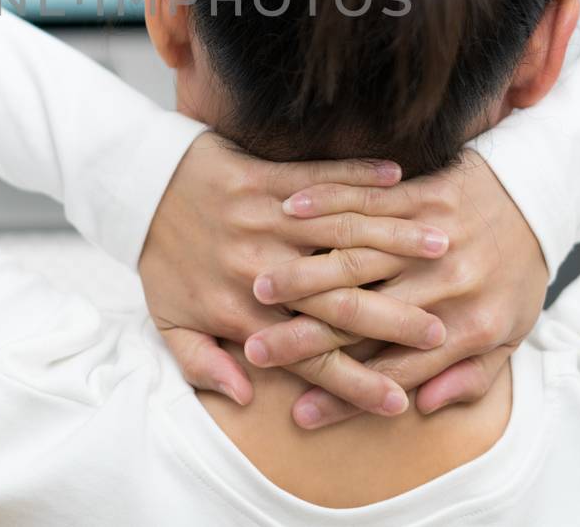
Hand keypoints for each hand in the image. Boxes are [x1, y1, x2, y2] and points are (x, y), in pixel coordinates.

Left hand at [139, 133, 450, 413]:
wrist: (136, 187)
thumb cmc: (160, 258)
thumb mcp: (168, 321)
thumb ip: (204, 364)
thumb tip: (243, 395)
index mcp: (239, 312)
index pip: (310, 358)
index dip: (355, 383)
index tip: (398, 402)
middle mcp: (259, 268)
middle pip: (339, 302)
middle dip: (394, 320)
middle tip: (440, 333)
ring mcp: (264, 219)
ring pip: (342, 238)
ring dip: (396, 243)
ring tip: (443, 255)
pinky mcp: (266, 176)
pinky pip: (323, 178)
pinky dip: (362, 179)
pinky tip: (401, 182)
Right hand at [246, 149, 547, 428]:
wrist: (543, 197)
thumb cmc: (519, 274)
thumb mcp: (511, 336)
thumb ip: (470, 377)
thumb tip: (422, 406)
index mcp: (470, 327)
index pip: (393, 370)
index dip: (344, 394)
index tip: (300, 413)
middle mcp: (449, 284)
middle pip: (362, 315)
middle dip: (304, 336)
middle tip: (258, 353)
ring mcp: (435, 235)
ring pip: (355, 258)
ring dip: (303, 274)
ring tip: (257, 289)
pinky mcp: (427, 192)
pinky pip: (369, 201)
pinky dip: (325, 205)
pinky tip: (288, 213)